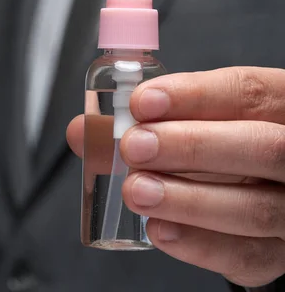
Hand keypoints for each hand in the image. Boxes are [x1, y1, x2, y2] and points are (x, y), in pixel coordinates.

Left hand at [67, 67, 284, 286]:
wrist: (260, 195)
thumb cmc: (220, 148)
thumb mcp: (197, 122)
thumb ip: (146, 122)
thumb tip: (82, 130)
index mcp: (281, 109)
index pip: (249, 92)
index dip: (195, 95)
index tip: (143, 101)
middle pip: (262, 147)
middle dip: (191, 145)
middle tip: (135, 147)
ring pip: (256, 208)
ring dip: (188, 200)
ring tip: (137, 191)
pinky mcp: (278, 253)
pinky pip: (248, 255)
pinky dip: (200, 244)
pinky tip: (160, 229)